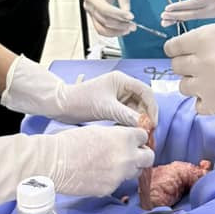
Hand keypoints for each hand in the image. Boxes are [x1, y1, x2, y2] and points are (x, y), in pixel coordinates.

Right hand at [0, 125, 153, 206]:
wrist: (53, 162)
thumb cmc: (70, 142)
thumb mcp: (98, 131)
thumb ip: (116, 137)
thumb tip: (123, 140)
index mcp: (124, 137)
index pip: (144, 137)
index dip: (137, 138)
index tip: (132, 140)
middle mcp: (128, 157)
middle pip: (149, 157)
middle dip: (142, 155)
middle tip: (132, 155)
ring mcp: (120, 175)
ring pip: (136, 172)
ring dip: (130, 168)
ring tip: (113, 165)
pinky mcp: (110, 189)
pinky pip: (118, 184)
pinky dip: (112, 180)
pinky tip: (99, 175)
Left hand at [1, 56, 158, 127]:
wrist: (62, 106)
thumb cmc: (81, 101)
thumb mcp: (106, 108)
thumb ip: (127, 115)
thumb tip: (144, 125)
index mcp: (122, 80)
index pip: (146, 91)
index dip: (152, 107)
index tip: (153, 123)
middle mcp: (121, 86)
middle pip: (142, 101)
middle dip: (146, 116)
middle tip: (147, 131)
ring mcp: (117, 96)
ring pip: (135, 109)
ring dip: (137, 120)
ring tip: (137, 133)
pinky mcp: (112, 105)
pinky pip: (126, 114)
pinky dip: (128, 122)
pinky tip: (126, 130)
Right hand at [84, 0, 133, 36]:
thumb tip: (128, 13)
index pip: (106, 9)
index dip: (119, 15)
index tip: (131, 17)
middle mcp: (89, 6)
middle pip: (104, 20)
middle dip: (120, 25)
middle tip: (133, 25)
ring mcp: (90, 13)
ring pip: (102, 28)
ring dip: (116, 31)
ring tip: (128, 29)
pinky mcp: (94, 18)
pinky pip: (101, 29)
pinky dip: (111, 32)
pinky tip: (121, 30)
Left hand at [164, 19, 214, 114]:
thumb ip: (203, 39)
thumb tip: (185, 49)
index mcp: (202, 38)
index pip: (171, 48)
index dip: (179, 50)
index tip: (186, 53)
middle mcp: (201, 61)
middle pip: (176, 68)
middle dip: (188, 66)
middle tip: (206, 66)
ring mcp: (208, 85)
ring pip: (183, 87)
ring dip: (196, 84)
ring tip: (214, 80)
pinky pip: (198, 107)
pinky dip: (206, 102)